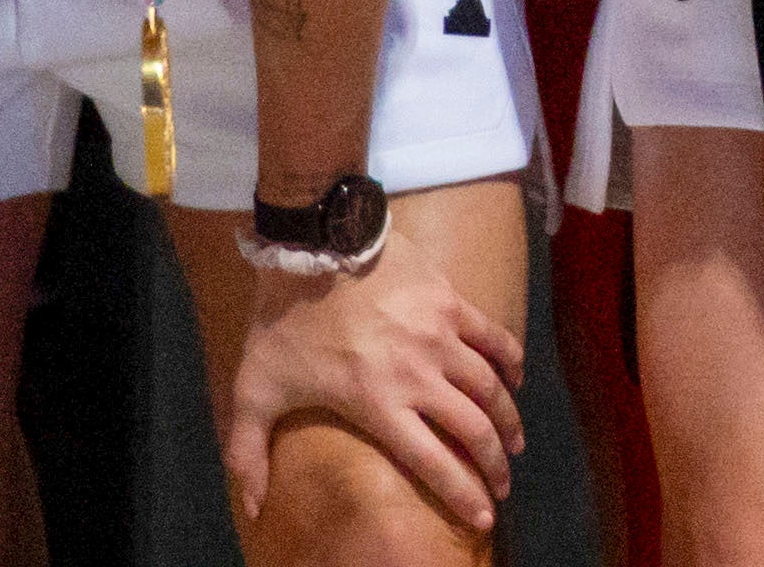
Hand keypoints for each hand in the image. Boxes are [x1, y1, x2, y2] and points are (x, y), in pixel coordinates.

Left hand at [222, 250, 523, 535]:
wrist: (316, 246)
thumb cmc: (282, 323)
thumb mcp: (253, 392)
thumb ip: (248, 455)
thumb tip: (252, 510)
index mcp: (377, 404)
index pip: (432, 460)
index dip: (462, 493)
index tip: (484, 516)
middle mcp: (419, 377)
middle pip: (474, 428)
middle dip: (494, 463)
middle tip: (504, 484)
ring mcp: (441, 338)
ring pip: (491, 387)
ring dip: (508, 419)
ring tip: (515, 441)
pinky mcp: (453, 303)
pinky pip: (493, 337)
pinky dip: (510, 361)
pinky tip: (516, 378)